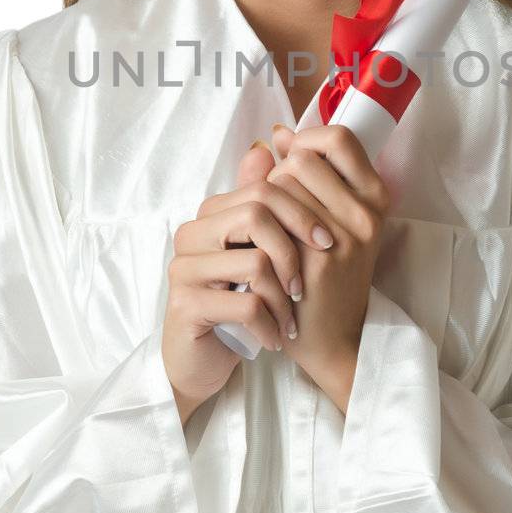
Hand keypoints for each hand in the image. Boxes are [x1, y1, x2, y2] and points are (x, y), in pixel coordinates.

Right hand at [162, 141, 335, 422]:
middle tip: (304, 285)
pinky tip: (275, 338)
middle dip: (293, 251)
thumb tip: (277, 150)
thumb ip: (266, 210)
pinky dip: (271, 324)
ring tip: (289, 320)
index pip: (262, 189)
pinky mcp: (186, 304)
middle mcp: (190, 235)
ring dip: (283, 298)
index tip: (326, 243)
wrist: (201, 362)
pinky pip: (247, 303)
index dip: (302, 213)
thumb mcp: (257, 256)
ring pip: (256, 261)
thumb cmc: (235, 304)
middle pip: (256, 214)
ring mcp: (185, 269)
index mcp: (208, 216)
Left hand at [265, 121, 391, 404]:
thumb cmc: (330, 275)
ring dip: (263, 201)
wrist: (335, 338)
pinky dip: (256, 227)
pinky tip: (257, 246)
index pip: (338, 139)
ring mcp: (342, 236)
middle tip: (275, 207)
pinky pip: (270, 218)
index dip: (308, 140)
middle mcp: (365, 214)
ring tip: (268, 229)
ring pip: (281, 185)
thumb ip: (307, 174)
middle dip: (277, 175)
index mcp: (375, 197)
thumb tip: (279, 135)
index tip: (291, 160)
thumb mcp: (334, 221)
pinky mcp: (315, 259)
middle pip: (302, 159)